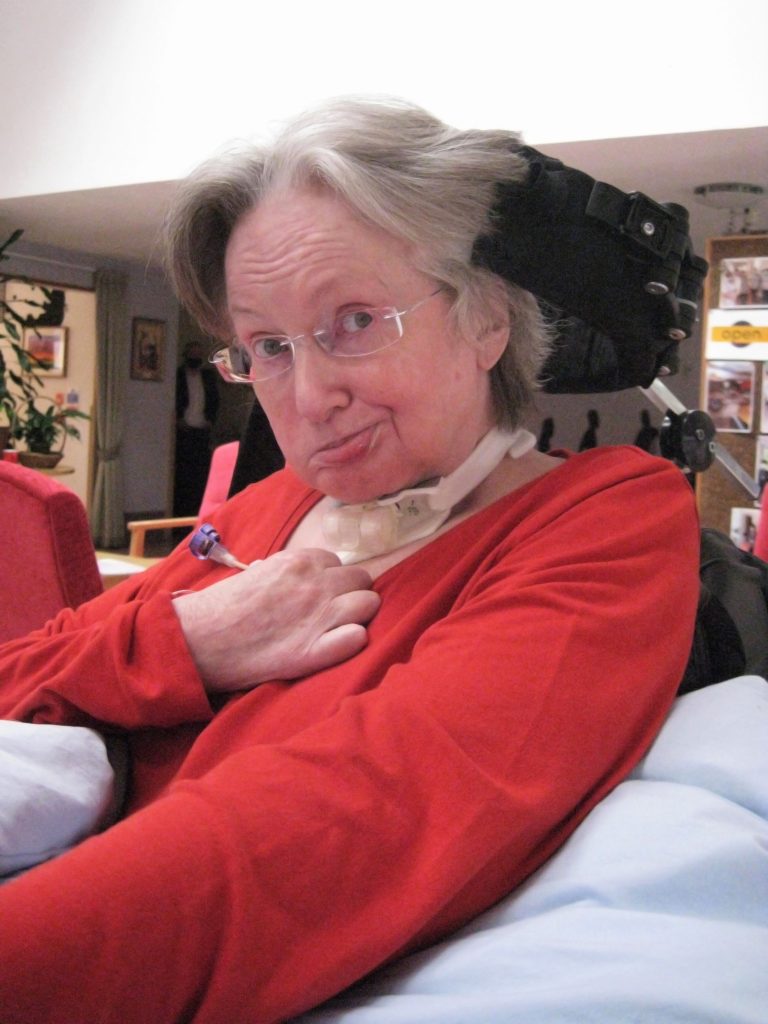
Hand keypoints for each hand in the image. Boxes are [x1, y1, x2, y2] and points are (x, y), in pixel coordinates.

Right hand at [172, 549, 379, 692]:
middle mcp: (315, 584)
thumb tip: (300, 571)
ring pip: (369, 604)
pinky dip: (352, 641)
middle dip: (351, 594)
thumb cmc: (223, 606)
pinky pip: (357, 638)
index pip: (339, 563)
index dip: (333, 580)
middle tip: (333, 612)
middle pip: (361, 580)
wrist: (199, 638)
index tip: (320, 594)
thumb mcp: (257, 572)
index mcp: (300, 562)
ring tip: (338, 628)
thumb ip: (285, 570)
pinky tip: (336, 644)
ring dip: (358, 615)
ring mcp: (319, 616)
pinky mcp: (315, 651)